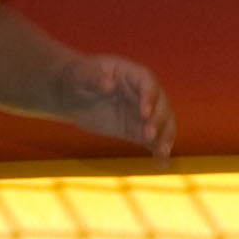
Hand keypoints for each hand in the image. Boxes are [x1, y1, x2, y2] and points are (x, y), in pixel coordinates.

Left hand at [54, 51, 175, 157]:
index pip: (147, 82)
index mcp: (131, 74)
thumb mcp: (80, 76)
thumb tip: (108, 84)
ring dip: (165, 136)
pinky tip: (162, 164)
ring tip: (162, 152)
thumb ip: (94, 79)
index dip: (149, 97)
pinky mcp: (136, 130)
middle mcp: (142, 92)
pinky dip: (158, 151)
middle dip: (158, 119)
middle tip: (148, 135)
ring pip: (162, 122)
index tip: (144, 113)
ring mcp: (141, 112)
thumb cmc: (78, 78)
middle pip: (160, 104)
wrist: (74, 95)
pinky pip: (152, 140)